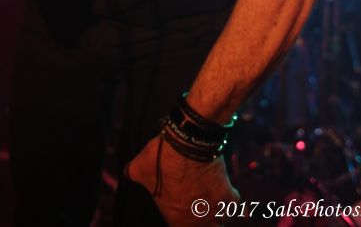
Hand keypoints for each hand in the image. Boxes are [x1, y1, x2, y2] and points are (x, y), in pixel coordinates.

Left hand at [125, 136, 239, 225]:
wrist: (188, 143)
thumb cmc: (161, 158)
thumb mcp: (139, 167)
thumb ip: (132, 173)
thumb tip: (125, 172)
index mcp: (175, 219)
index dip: (181, 222)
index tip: (182, 214)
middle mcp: (195, 220)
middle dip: (201, 222)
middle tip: (199, 211)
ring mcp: (213, 210)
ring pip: (220, 223)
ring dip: (217, 218)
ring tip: (215, 209)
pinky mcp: (227, 196)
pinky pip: (236, 207)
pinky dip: (235, 204)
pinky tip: (234, 200)